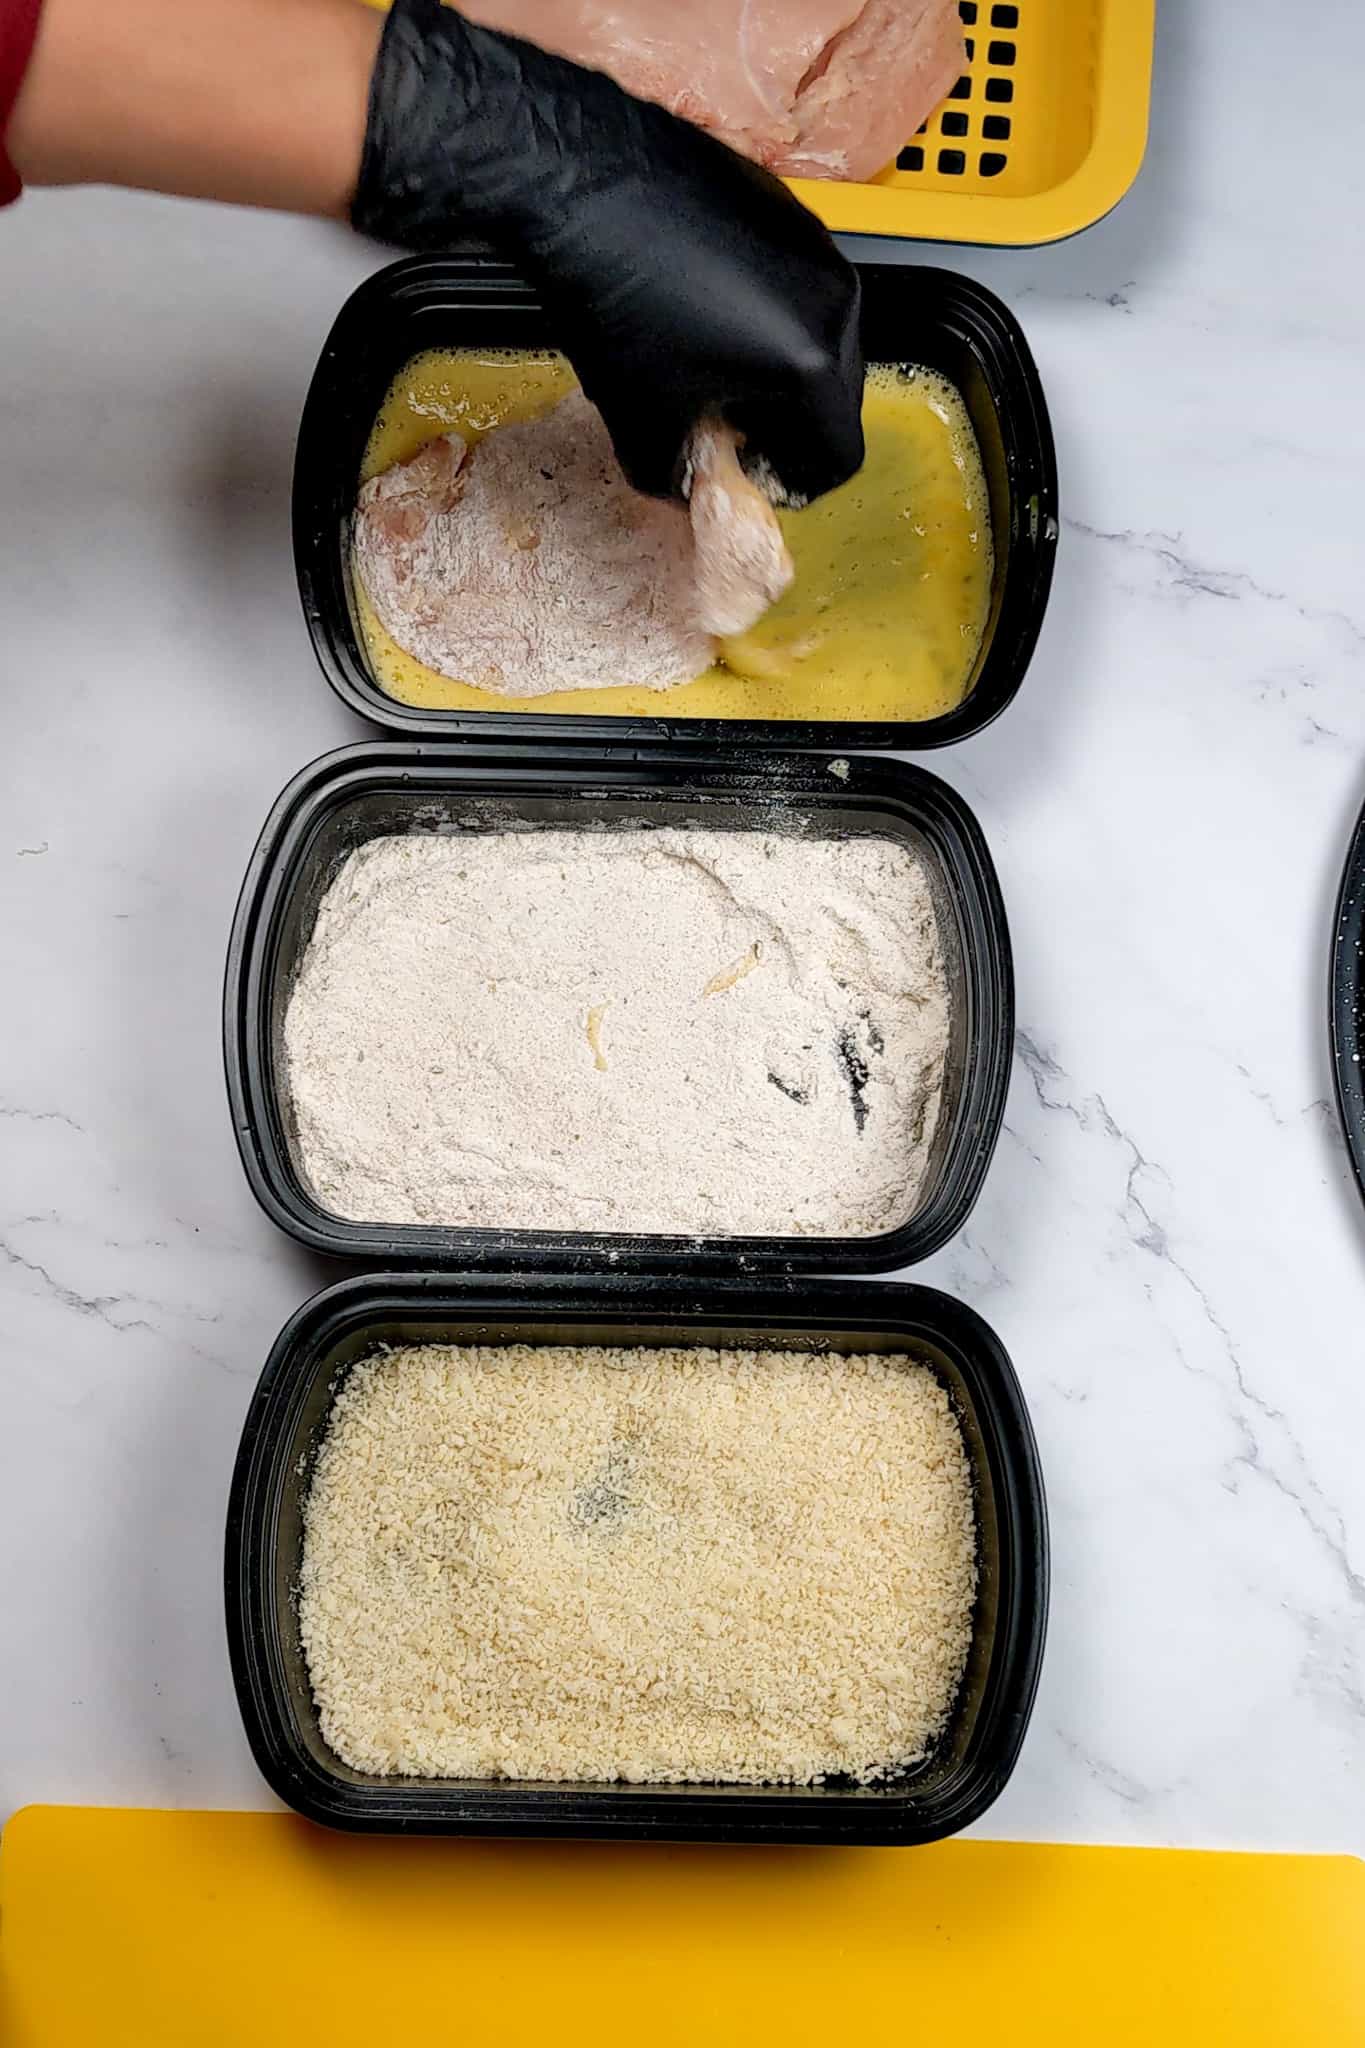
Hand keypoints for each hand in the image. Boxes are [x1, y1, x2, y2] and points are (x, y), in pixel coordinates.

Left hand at [352, 0, 863, 502]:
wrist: (578, 180)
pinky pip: (798, 287)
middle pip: (837, 396)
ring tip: (716, 372)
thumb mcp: (640, 420)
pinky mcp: (790, 209)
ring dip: (780, 371)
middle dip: (790, 427)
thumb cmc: (614, 295)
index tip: (763, 480)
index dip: (800, 484)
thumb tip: (686, 488)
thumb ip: (675, 478)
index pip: (840, 455)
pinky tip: (709, 311)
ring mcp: (816, 246)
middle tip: (735, 436)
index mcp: (812, 363)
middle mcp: (833, 301)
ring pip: (821, 339)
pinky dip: (769, 316)